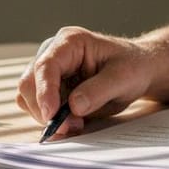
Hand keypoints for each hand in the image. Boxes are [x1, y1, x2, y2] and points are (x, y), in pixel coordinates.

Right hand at [15, 26, 151, 138]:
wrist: (139, 71)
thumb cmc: (133, 67)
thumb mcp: (124, 77)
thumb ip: (99, 90)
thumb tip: (73, 106)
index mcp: (70, 42)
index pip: (46, 66)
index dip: (44, 92)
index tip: (51, 115)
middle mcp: (54, 54)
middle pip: (29, 84)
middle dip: (45, 109)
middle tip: (70, 126)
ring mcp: (50, 72)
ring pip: (29, 98)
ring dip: (48, 116)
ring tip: (78, 123)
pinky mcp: (51, 89)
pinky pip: (39, 108)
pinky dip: (51, 119)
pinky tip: (74, 122)